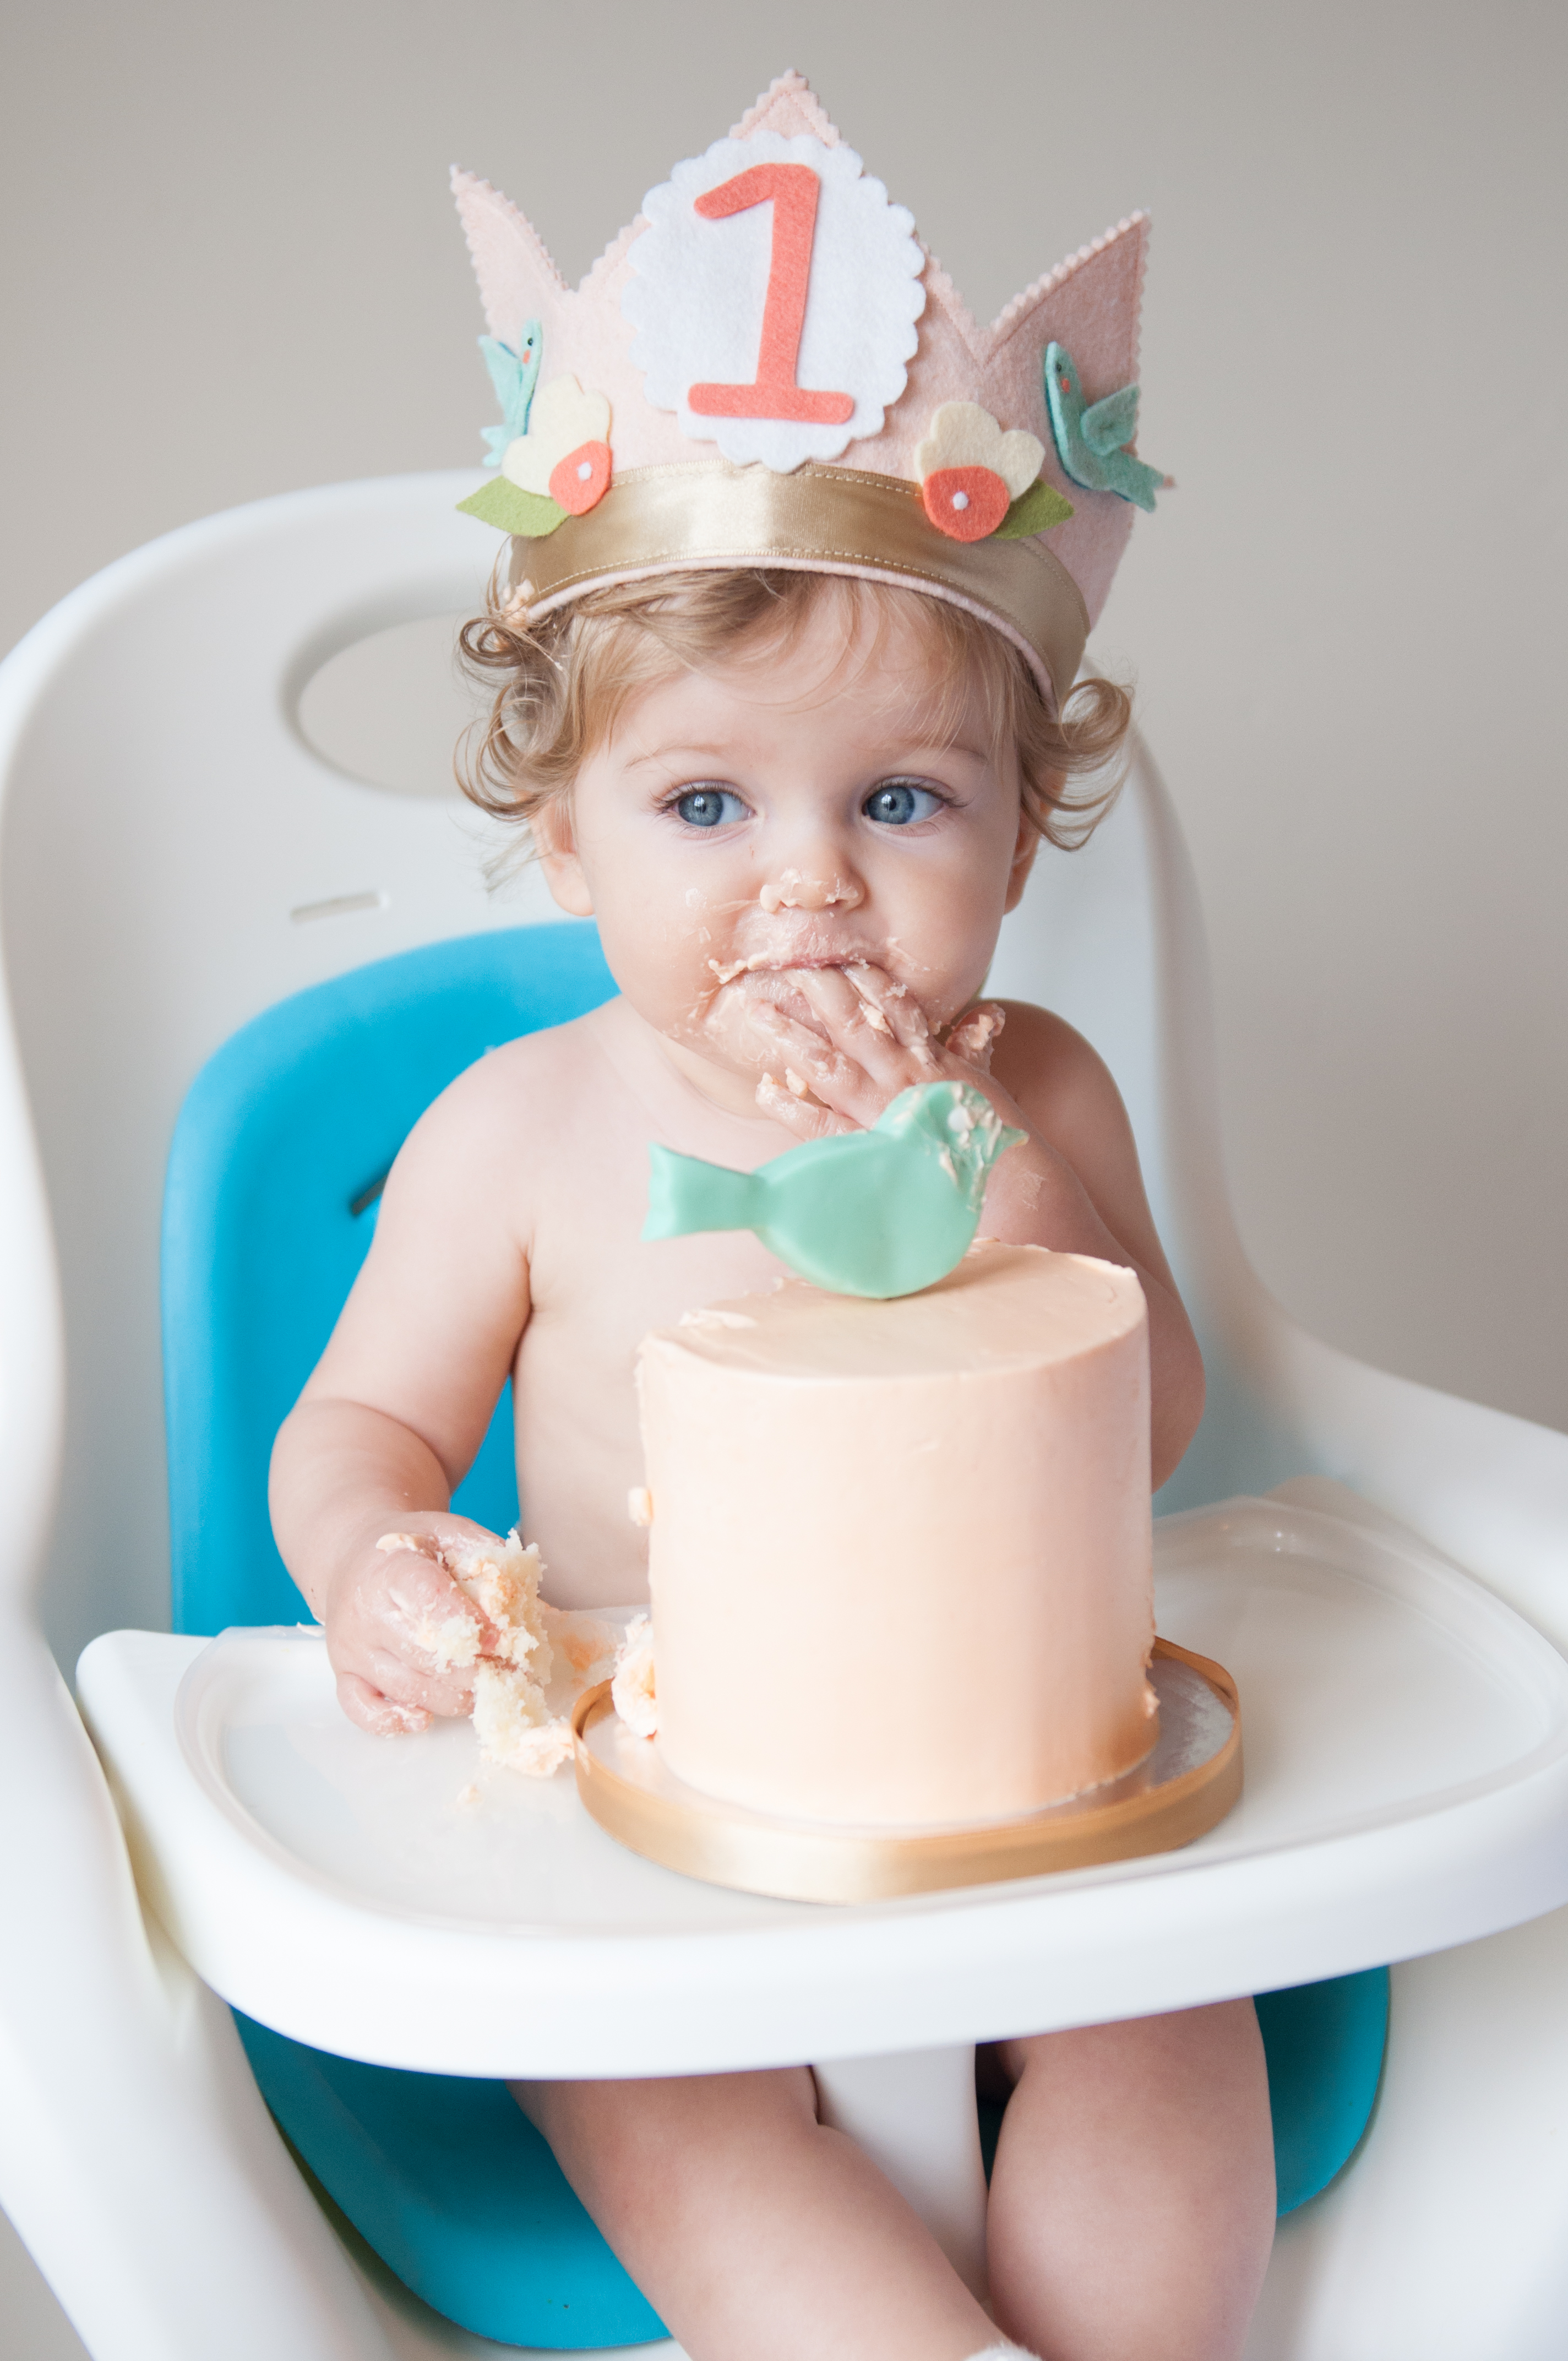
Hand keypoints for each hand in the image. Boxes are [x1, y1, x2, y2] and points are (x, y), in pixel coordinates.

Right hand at [320, 1513, 505, 1735]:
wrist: (354, 1557)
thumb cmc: (410, 1547)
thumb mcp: (449, 1531)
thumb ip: (486, 1555)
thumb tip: (519, 1596)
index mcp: (391, 1571)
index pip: (431, 1603)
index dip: (472, 1626)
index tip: (505, 1641)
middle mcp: (365, 1613)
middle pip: (425, 1655)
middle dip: (476, 1669)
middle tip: (512, 1672)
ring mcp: (352, 1649)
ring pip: (408, 1688)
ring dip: (456, 1696)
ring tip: (487, 1687)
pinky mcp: (344, 1675)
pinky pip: (363, 1711)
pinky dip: (394, 1722)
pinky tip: (424, 1718)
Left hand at [720, 963, 1012, 1141]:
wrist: (1002, 1188)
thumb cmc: (988, 1137)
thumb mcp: (984, 1083)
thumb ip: (975, 1047)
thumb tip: (987, 1014)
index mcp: (930, 1058)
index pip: (895, 1005)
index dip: (863, 977)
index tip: (835, 953)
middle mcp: (902, 1077)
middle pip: (853, 1022)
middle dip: (818, 991)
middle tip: (785, 966)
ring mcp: (881, 1112)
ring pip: (828, 1065)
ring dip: (791, 1036)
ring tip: (757, 1011)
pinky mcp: (867, 1149)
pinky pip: (820, 1125)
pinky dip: (791, 1107)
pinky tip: (765, 1089)